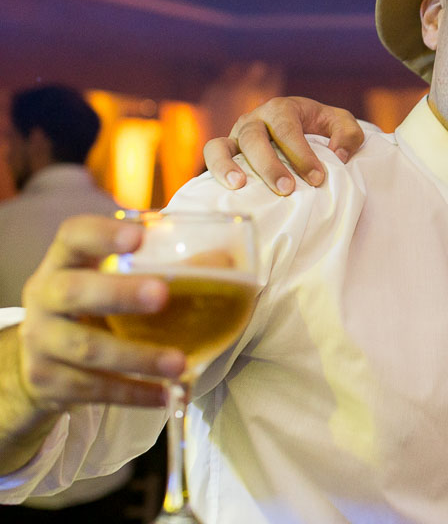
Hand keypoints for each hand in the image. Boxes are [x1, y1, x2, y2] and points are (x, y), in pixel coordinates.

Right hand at [15, 216, 184, 410]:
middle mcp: (45, 297)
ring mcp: (41, 341)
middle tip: (161, 295)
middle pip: (73, 291)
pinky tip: (166, 394)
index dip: (101, 234)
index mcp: (65, 262)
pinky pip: (93, 389)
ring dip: (137, 357)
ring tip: (178, 363)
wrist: (43, 359)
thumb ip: (162, 268)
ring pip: (86, 349)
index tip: (138, 235)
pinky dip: (133, 393)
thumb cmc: (94, 306)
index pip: (73, 236)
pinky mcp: (47, 381)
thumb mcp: (113, 279)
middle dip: (119, 293)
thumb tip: (226, 262)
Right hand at [203, 96, 364, 195]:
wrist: (301, 128)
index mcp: (282, 108)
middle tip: (287, 189)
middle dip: (270, 165)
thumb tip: (337, 155)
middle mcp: (255, 119)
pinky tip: (226, 190)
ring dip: (228, 166)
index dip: (301, 154)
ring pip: (222, 145)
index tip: (317, 178)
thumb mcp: (341, 124)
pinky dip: (214, 170)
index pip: (288, 129)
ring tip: (239, 186)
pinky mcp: (225, 151)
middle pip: (254, 138)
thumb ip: (348, 134)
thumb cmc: (321, 128)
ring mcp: (236, 135)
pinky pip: (210, 156)